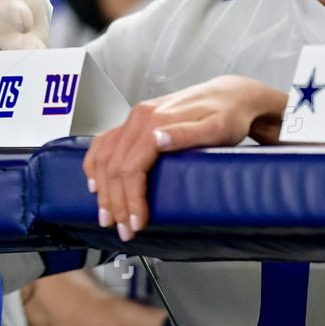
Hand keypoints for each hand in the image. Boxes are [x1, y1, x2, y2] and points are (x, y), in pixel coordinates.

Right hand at [84, 75, 287, 239]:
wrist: (230, 96)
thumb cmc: (227, 115)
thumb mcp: (215, 127)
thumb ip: (186, 134)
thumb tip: (158, 140)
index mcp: (155, 120)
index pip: (131, 167)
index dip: (131, 198)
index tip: (137, 222)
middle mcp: (140, 117)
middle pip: (114, 166)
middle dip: (115, 202)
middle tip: (122, 229)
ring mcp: (135, 118)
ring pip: (105, 156)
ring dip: (103, 189)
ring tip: (108, 214)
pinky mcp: (135, 122)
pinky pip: (104, 142)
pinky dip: (94, 164)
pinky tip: (95, 182)